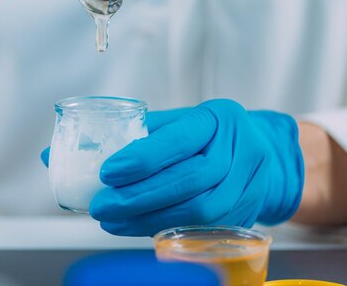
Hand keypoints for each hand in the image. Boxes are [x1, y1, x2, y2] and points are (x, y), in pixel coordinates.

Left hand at [90, 99, 303, 235]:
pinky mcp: (249, 213)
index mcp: (219, 117)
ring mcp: (251, 184)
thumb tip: (85, 155)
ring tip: (112, 221)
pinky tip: (136, 228)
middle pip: (190, 180)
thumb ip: (142, 133)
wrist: (261, 150)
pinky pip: (206, 228)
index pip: (180, 139)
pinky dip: (166, 229)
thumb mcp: (180, 120)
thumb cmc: (208, 133)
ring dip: (150, 219)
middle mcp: (242, 148)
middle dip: (139, 197)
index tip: (107, 172)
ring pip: (201, 210)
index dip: (143, 158)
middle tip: (102, 205)